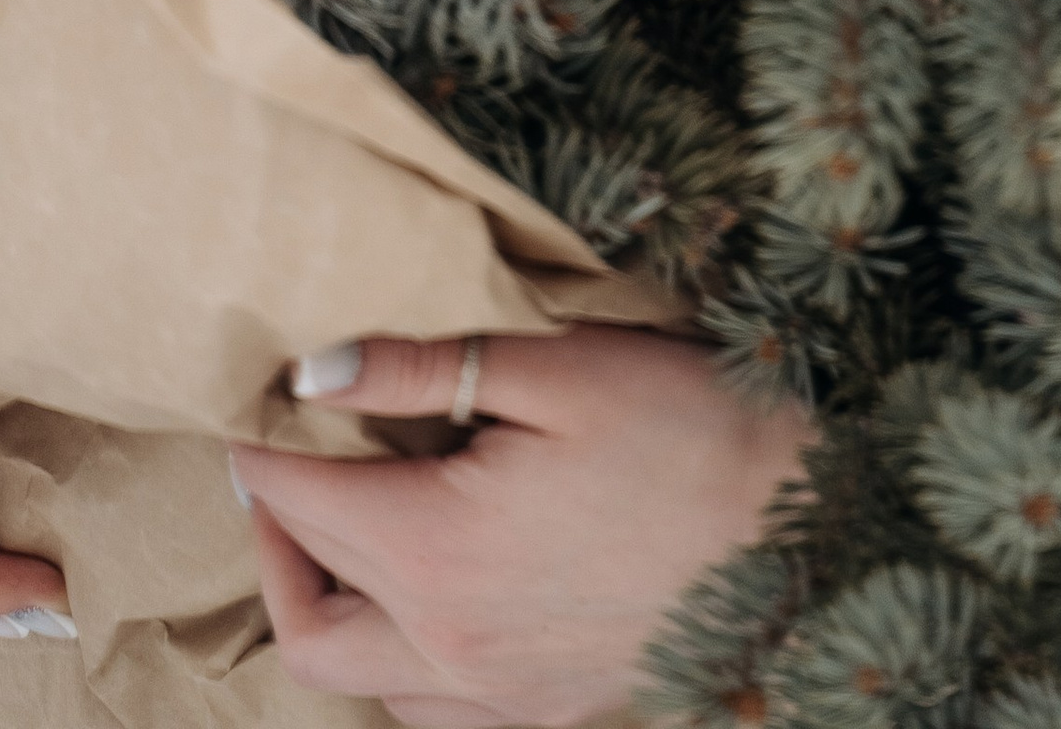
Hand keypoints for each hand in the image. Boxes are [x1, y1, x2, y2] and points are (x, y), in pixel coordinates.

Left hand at [233, 328, 810, 723]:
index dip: (263, 448)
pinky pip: (427, 714)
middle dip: (275, 543)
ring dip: (330, 607)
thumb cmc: (689, 429)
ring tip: (349, 532)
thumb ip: (420, 371)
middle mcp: (449, 645)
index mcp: (438, 550)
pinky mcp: (545, 714)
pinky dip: (395, 664)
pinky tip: (423, 603)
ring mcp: (498, 697)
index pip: (300, 503)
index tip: (253, 406)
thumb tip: (310, 372)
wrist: (807, 535)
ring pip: (358, 679)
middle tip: (284, 472)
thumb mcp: (556, 367)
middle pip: (307, 618)